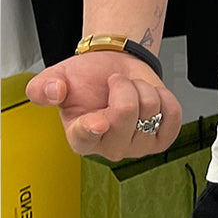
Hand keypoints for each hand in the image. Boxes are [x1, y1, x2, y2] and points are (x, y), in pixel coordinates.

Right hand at [25, 51, 181, 160]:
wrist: (118, 69)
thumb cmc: (89, 78)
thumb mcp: (59, 76)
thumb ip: (44, 86)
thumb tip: (53, 92)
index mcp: (80, 137)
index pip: (86, 137)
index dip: (93, 129)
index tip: (98, 122)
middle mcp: (109, 147)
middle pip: (126, 113)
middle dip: (125, 86)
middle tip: (117, 84)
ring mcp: (137, 147)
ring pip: (151, 109)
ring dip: (144, 89)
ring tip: (132, 90)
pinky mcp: (161, 139)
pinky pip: (173, 115)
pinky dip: (166, 97)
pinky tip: (152, 98)